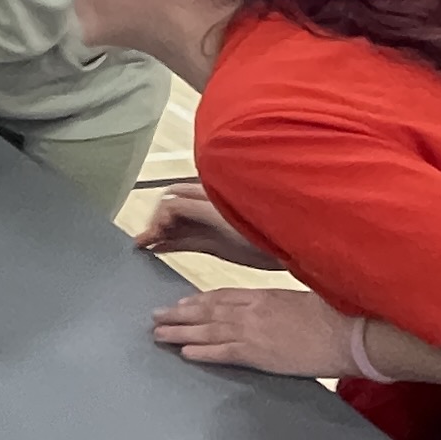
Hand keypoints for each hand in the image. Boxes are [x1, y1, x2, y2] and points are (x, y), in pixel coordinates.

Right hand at [137, 186, 284, 270]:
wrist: (297, 244)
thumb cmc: (267, 225)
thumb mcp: (224, 214)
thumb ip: (193, 208)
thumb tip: (164, 209)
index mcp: (211, 191)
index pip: (172, 198)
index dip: (158, 214)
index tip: (152, 234)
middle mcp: (208, 204)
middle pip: (171, 208)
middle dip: (155, 221)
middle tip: (144, 240)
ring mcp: (211, 223)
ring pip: (176, 224)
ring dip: (160, 232)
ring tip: (145, 244)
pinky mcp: (215, 241)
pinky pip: (185, 239)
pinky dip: (170, 242)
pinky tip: (159, 248)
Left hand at [150, 287, 356, 379]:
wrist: (349, 332)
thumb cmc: (336, 314)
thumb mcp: (304, 299)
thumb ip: (281, 303)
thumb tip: (276, 311)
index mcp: (264, 295)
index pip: (222, 296)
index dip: (198, 301)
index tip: (181, 303)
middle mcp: (253, 310)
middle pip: (207, 311)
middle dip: (179, 314)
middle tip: (155, 317)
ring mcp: (254, 331)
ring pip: (207, 330)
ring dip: (181, 332)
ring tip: (159, 334)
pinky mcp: (259, 354)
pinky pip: (223, 352)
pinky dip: (202, 352)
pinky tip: (185, 353)